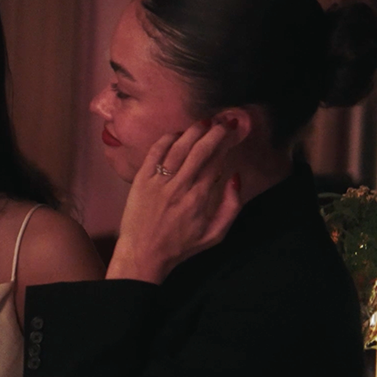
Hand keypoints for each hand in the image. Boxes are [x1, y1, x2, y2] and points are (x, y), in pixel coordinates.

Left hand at [107, 119, 242, 284]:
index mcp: (199, 198)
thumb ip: (231, 207)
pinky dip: (167, 140)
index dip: (227, 144)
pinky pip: (155, 153)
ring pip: (178, 148)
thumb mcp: (215, 235)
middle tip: (225, 122)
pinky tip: (178, 134)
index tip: (235, 133)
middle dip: (215, 132)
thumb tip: (236, 178)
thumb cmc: (180, 246)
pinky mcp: (140, 180)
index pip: (216, 161)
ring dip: (193, 131)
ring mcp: (157, 182)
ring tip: (205, 123)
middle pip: (200, 150)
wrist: (143, 254)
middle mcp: (178, 186)